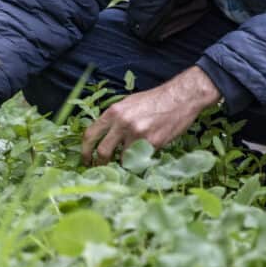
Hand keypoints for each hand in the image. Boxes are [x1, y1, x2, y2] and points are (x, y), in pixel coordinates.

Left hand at [81, 67, 219, 165]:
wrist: (180, 97)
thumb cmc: (154, 100)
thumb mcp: (129, 103)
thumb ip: (115, 119)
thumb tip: (103, 137)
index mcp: (114, 112)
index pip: (90, 134)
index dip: (85, 150)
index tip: (86, 159)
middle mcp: (123, 123)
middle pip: (103, 152)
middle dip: (100, 163)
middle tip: (101, 168)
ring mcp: (138, 134)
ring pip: (123, 158)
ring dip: (125, 161)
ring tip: (132, 155)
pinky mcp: (152, 143)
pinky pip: (141, 158)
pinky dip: (141, 158)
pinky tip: (148, 150)